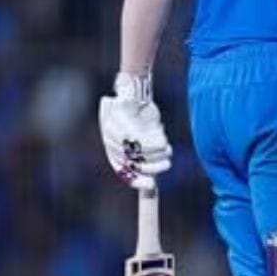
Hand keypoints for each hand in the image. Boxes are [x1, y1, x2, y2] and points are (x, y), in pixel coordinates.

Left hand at [99, 72, 171, 188]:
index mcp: (111, 146)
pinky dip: (154, 142)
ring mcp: (112, 125)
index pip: (121, 170)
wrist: (136, 89)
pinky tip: (164, 141)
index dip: (135, 179)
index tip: (152, 186)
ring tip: (168, 150)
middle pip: (129, 161)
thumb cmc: (142, 114)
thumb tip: (152, 184)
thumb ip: (146, 155)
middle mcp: (109, 137)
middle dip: (150, 166)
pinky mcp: (121, 113)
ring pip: (135, 150)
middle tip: (167, 165)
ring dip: (155, 153)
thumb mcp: (145, 136)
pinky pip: (138, 136)